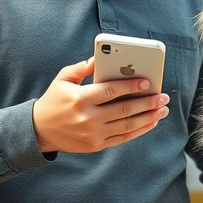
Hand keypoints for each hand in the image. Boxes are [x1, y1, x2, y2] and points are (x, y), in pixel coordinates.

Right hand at [32, 57, 169, 152]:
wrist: (39, 131)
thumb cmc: (54, 100)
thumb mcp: (63, 79)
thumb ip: (82, 68)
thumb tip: (100, 57)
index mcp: (80, 99)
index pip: (111, 91)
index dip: (131, 86)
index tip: (148, 82)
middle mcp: (88, 118)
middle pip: (124, 110)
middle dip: (147, 102)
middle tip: (163, 96)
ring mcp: (93, 134)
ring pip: (127, 126)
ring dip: (149, 117)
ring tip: (162, 109)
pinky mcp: (96, 145)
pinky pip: (123, 138)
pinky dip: (139, 130)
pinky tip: (151, 122)